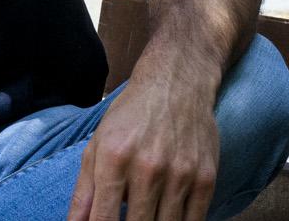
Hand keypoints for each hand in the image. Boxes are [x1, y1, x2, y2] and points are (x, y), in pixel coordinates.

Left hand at [67, 68, 218, 220]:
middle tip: (129, 219)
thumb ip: (83, 191)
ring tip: (147, 216)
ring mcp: (180, 174)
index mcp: (114, 159)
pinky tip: (167, 217)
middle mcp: (148, 167)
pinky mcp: (205, 178)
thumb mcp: (97, 145)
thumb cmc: (132, 116)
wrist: (178, 82)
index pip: (103, 220)